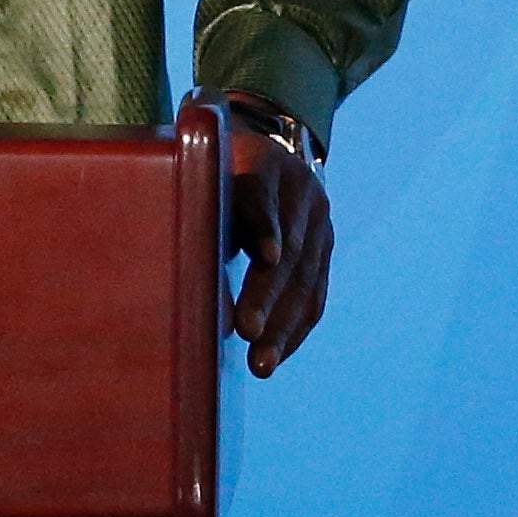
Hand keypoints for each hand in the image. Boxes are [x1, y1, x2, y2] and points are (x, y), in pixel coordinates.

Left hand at [226, 118, 330, 377]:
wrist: (262, 153)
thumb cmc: (210, 175)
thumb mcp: (202, 177)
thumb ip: (200, 215)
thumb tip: (191, 286)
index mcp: (258, 160)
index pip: (259, 191)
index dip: (264, 225)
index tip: (266, 257)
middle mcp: (298, 187)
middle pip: (288, 245)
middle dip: (267, 294)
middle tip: (247, 331)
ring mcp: (319, 218)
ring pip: (306, 277)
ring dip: (283, 325)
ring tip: (262, 364)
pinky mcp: (326, 246)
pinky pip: (316, 292)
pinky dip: (295, 328)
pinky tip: (278, 355)